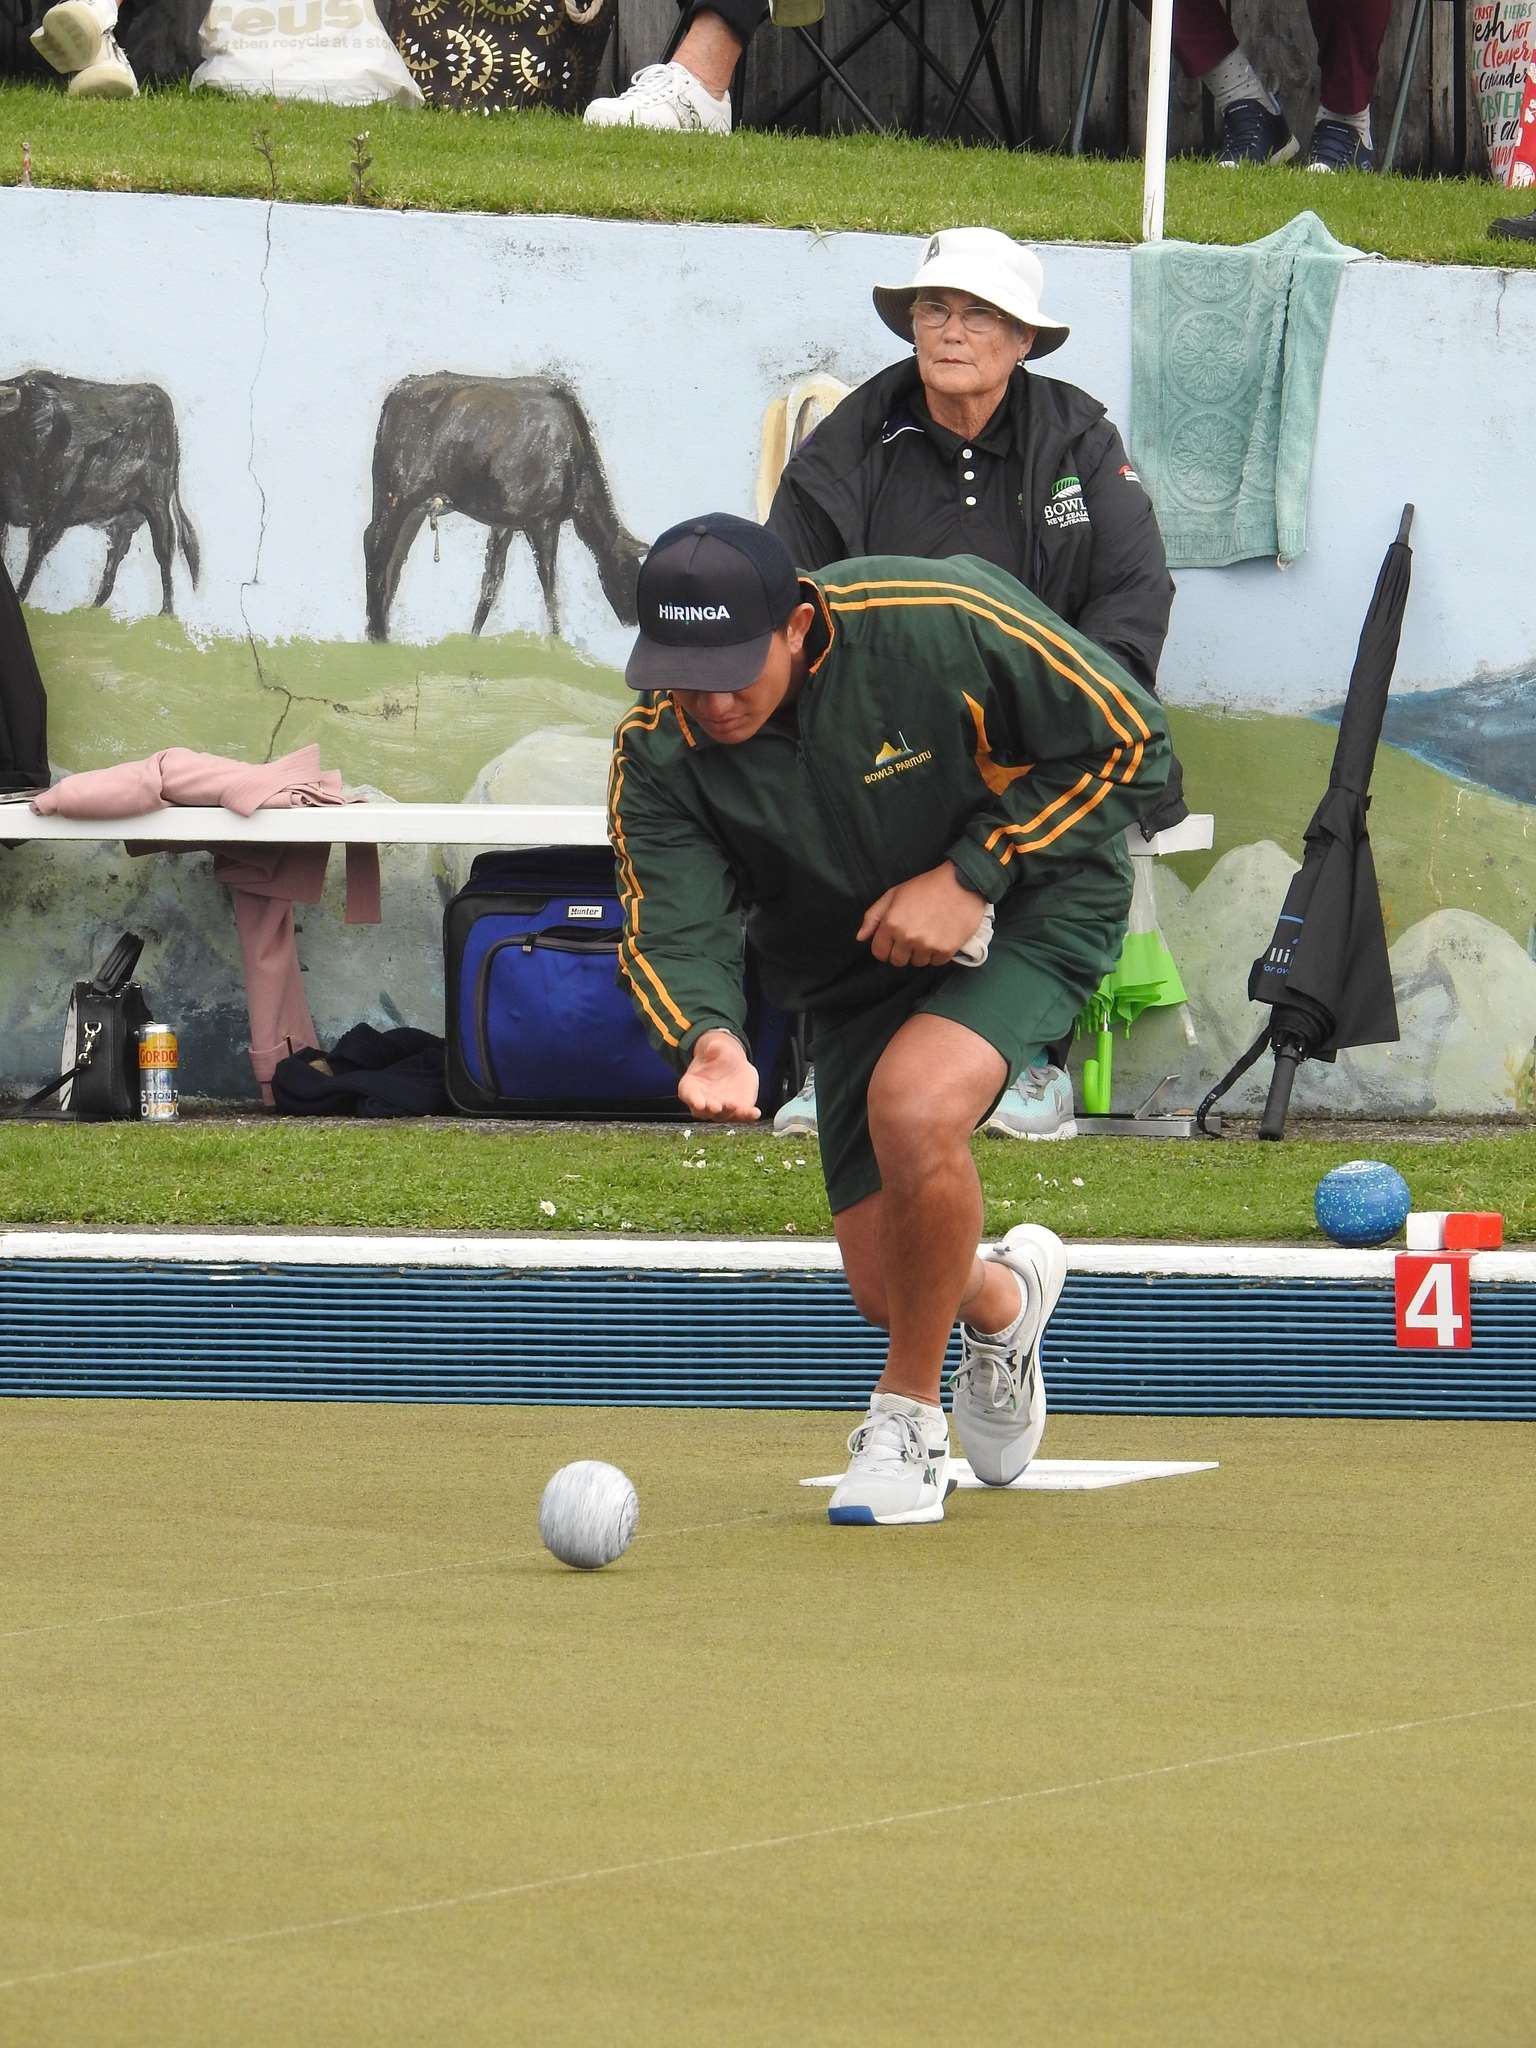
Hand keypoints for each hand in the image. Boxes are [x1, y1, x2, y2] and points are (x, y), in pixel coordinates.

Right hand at [678, 1029, 760, 1120]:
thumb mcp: (715, 1048)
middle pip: (704, 1110)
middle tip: (717, 1107)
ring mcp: (720, 1108)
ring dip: (729, 1113)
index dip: (693, 1100)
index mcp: (691, 1086)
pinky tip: (755, 1112)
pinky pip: (741, 1115)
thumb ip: (713, 1048)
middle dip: (711, 1109)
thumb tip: (714, 1047)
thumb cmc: (718, 1057)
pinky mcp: (736, 1110)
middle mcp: (703, 1101)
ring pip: (723, 1115)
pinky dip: (748, 1115)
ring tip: (737, 1108)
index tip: (699, 1103)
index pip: (689, 1095)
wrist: (733, 1065)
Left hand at [857, 864, 988, 968]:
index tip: (893, 941)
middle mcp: (907, 938)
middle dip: (901, 951)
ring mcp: (927, 946)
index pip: (879, 952)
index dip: (884, 947)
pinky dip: (937, 953)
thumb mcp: (894, 894)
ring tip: (928, 934)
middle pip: (897, 961)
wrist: (962, 883)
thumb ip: (874, 916)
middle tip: (912, 936)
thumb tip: (861, 937)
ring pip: (917, 962)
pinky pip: (935, 962)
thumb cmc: (926, 886)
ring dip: (920, 952)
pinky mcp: (945, 951)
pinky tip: (940, 936)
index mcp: (891, 924)